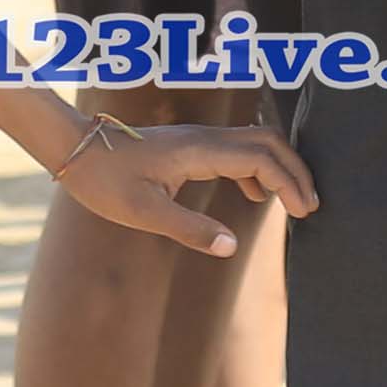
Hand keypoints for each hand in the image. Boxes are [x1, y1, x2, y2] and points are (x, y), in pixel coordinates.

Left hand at [51, 112, 318, 253]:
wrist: (77, 151)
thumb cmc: (105, 182)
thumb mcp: (143, 214)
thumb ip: (190, 230)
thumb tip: (231, 248)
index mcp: (199, 151)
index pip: (261, 157)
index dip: (289, 182)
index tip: (304, 212)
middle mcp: (205, 138)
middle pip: (268, 142)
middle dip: (295, 171)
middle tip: (310, 206)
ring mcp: (199, 139)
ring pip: (254, 143)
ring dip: (279, 169)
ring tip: (292, 204)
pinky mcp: (191, 146)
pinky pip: (237, 150)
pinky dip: (258, 170)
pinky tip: (255, 196)